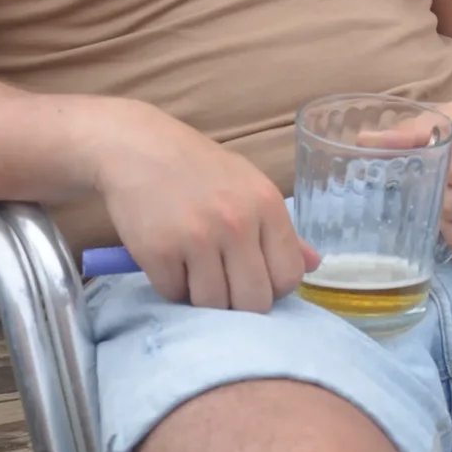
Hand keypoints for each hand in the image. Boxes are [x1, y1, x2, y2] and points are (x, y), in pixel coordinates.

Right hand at [90, 105, 314, 311]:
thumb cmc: (199, 167)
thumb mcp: (250, 185)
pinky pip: (174, 295)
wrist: (138, 147)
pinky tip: (171, 262)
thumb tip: (313, 265)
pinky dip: (173, 287)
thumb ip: (283, 230)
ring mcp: (197, 239)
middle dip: (241, 303)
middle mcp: (237, 223)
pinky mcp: (159, 252)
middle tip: (226, 285)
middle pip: (254, 301)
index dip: (273, 288)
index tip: (256, 280)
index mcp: (267, 205)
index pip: (289, 277)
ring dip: (204, 297)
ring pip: (214, 305)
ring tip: (196, 270)